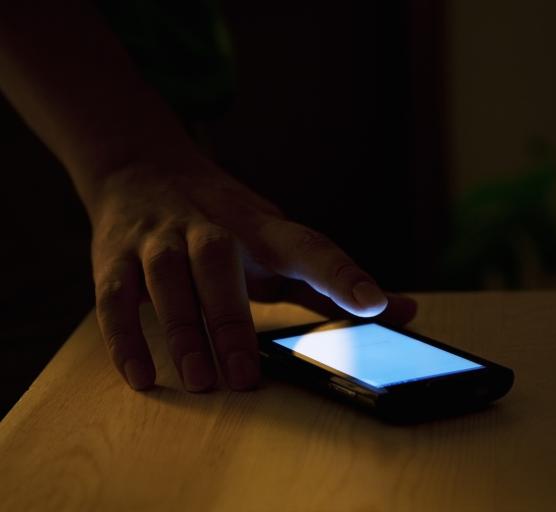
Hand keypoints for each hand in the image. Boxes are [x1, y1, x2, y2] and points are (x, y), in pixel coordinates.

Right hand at [89, 151, 416, 391]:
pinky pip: (115, 296)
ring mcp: (158, 237)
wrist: (140, 167)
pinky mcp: (113, 256)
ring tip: (199, 381)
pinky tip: (142, 376)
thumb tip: (404, 311)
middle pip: (220, 261)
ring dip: (181, 328)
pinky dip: (125, 336)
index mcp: (261, 227)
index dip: (341, 274)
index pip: (307, 245)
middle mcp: (209, 226)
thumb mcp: (277, 241)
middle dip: (231, 319)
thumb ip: (331, 280)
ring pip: (166, 277)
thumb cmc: (225, 221)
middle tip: (244, 377)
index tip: (375, 306)